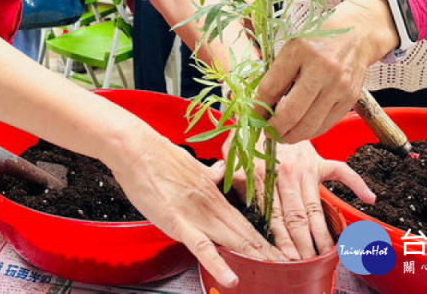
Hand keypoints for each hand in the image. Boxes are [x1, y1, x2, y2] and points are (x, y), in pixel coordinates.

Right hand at [107, 127, 283, 287]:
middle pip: (246, 233)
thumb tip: (220, 172)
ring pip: (233, 240)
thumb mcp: (191, 165)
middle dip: (268, 252)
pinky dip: (218, 264)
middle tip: (289, 265)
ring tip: (274, 272)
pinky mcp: (178, 223)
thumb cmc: (157, 156)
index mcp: (214, 192)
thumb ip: (208, 174)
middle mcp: (211, 205)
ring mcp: (196, 215)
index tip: (280, 249)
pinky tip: (231, 277)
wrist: (136, 148)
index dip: (265, 237)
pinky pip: (202, 247)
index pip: (246, 220)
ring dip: (254, 258)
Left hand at [219, 137, 374, 258]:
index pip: (274, 214)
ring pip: (316, 205)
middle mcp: (287, 173)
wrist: (269, 108)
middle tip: (308, 263)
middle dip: (302, 243)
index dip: (281, 238)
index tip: (285, 257)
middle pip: (297, 216)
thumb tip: (211, 177)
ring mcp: (306, 167)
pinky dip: (357, 184)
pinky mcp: (320, 160)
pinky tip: (370, 199)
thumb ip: (224, 169)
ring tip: (328, 253)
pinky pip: (342, 172)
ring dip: (322, 231)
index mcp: (265, 173)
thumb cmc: (249, 136)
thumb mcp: (232, 151)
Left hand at [255, 0, 397, 143]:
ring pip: (309, 125)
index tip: (253, 116)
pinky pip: (325, 125)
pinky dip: (309, 133)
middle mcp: (321, 69)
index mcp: (300, 51)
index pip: (271, 88)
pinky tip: (300, 130)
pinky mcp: (350, 99)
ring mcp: (338, 86)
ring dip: (291, 136)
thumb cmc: (318, 40)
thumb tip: (260, 105)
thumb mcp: (292, 46)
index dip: (258, 107)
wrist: (357, 36)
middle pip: (291, 112)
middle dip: (275, 129)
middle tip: (267, 132)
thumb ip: (277, 73)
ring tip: (281, 136)